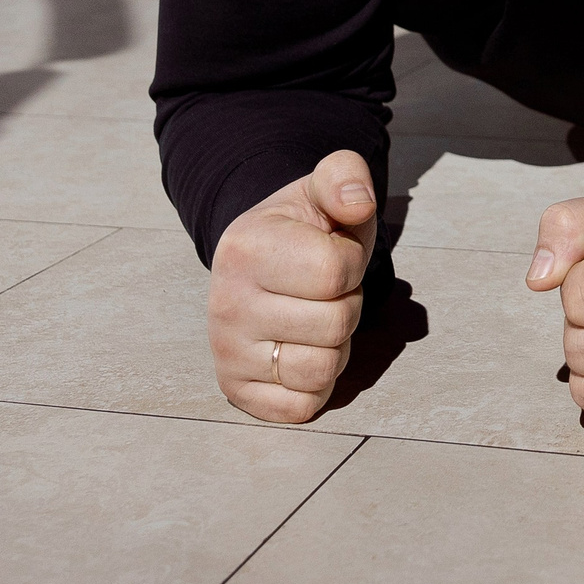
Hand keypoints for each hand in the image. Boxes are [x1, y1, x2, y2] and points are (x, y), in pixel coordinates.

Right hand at [210, 151, 380, 423]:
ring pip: (322, 370)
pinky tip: (298, 350)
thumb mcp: (323, 191)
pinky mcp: (235, 390)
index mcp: (246, 247)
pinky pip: (302, 407)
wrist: (261, 264)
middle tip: (319, 291)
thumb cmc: (304, 231)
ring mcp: (226, 351)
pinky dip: (315, 385)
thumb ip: (345, 177)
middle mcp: (225, 303)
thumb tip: (358, 202)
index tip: (328, 254)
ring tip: (310, 318)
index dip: (350, 265)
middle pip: (336, 324)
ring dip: (333, 346)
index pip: (337, 272)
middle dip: (345, 306)